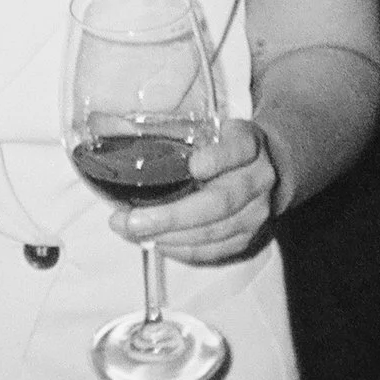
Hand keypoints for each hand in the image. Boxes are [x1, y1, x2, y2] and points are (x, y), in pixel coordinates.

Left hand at [117, 121, 277, 266]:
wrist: (270, 169)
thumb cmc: (224, 146)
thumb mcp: (211, 128)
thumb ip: (178, 132)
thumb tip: (109, 130)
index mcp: (249, 143)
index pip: (239, 148)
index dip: (219, 158)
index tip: (193, 165)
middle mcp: (259, 179)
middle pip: (220, 202)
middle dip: (172, 215)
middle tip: (132, 220)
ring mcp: (257, 213)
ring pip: (214, 232)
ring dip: (169, 236)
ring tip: (130, 231)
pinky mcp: (250, 238)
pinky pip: (214, 251)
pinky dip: (181, 250)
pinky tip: (153, 242)